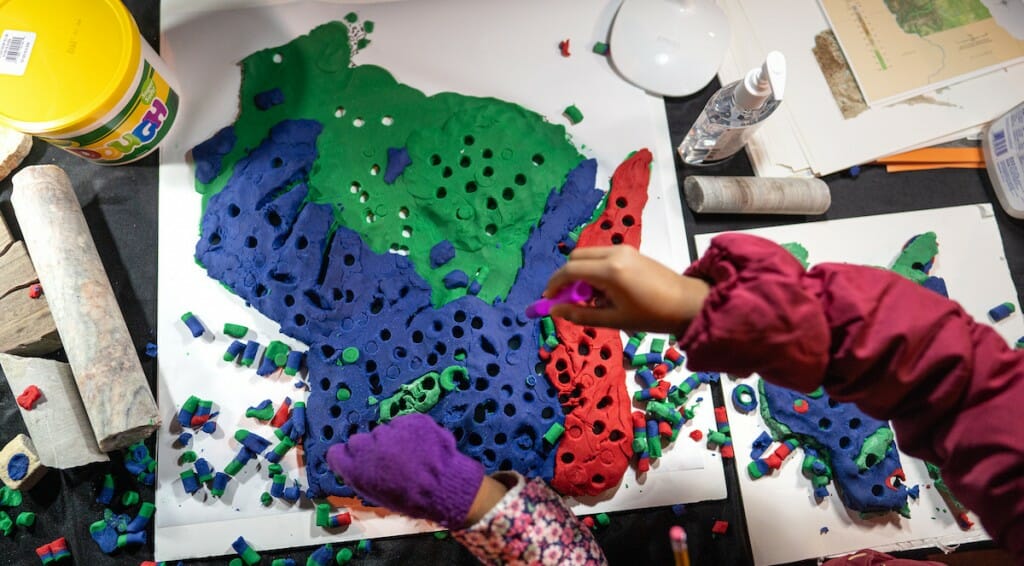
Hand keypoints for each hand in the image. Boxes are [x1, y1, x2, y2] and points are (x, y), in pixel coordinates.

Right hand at [326, 413, 484, 527]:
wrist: (443, 487)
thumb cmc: (409, 499)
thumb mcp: (376, 494)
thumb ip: (361, 475)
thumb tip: (359, 465)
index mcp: (354, 467)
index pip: (337, 453)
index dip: (348, 457)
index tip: (358, 461)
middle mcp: (367, 445)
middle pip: (360, 440)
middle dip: (371, 448)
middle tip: (389, 461)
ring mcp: (389, 429)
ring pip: (385, 431)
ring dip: (393, 440)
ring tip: (410, 456)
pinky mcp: (410, 419)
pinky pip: (405, 423)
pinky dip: (411, 432)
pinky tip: (422, 446)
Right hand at [544, 246, 708, 335]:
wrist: (688, 303)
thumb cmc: (652, 316)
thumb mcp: (614, 320)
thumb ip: (581, 314)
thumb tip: (555, 311)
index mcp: (609, 271)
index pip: (569, 270)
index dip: (554, 284)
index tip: (548, 299)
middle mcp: (613, 253)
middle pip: (576, 258)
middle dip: (566, 278)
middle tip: (566, 300)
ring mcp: (623, 250)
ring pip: (588, 256)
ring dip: (580, 274)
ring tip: (588, 299)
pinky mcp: (631, 252)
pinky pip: (602, 256)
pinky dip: (594, 270)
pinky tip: (603, 291)